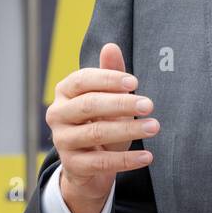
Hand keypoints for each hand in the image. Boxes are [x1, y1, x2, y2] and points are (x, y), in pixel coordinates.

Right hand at [47, 43, 157, 212]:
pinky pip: (101, 162)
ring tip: (154, 127)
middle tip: (149, 105)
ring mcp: (62, 141)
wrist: (87, 164)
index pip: (82, 80)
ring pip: (96, 133)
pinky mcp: (72, 165)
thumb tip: (111, 46)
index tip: (134, 82)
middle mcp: (57, 115)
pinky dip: (126, 160)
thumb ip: (110, 75)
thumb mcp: (107, 97)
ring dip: (128, 130)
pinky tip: (147, 156)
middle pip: (89, 106)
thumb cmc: (99, 121)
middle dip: (121, 104)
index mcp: (64, 92)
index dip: (108, 80)